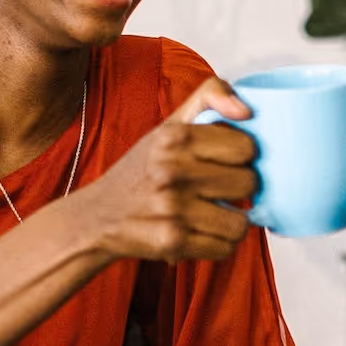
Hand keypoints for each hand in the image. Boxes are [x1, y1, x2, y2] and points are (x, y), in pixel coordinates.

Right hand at [71, 81, 260, 262]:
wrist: (98, 216)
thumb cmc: (142, 170)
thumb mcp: (170, 125)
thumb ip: (210, 97)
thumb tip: (246, 110)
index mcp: (174, 136)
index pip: (246, 147)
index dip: (242, 156)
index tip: (226, 161)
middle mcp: (172, 170)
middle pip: (248, 184)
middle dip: (238, 190)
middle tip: (216, 189)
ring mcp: (173, 208)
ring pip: (240, 222)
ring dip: (230, 222)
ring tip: (210, 214)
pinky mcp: (172, 241)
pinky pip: (225, 248)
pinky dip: (217, 244)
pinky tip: (199, 232)